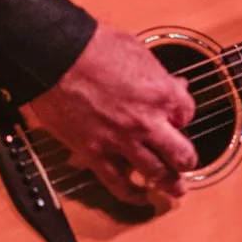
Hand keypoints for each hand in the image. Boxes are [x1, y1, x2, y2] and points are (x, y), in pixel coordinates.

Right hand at [21, 25, 196, 207]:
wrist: (55, 55)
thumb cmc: (91, 45)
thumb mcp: (136, 48)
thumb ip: (157, 72)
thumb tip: (171, 82)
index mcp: (161, 93)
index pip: (187, 113)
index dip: (181, 116)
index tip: (175, 118)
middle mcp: (147, 121)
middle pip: (181, 153)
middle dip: (186, 160)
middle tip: (186, 164)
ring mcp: (122, 140)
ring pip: (156, 173)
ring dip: (169, 184)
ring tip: (175, 190)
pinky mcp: (95, 151)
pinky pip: (117, 182)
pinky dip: (131, 194)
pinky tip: (138, 196)